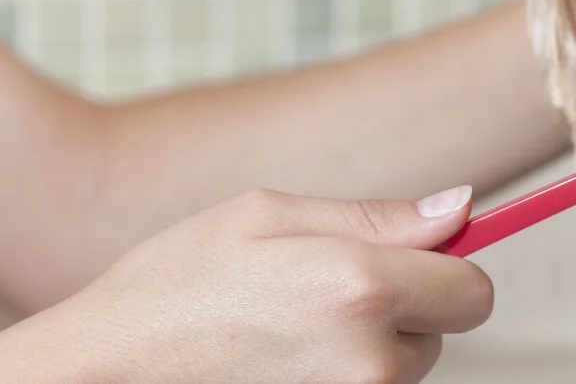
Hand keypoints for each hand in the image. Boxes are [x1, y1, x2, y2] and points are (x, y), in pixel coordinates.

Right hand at [0, 186, 490, 383]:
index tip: (424, 260)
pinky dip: (342, 378)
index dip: (452, 271)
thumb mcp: (268, 216)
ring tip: (289, 330)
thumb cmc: (175, 284)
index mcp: (360, 286)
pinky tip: (281, 364)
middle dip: (405, 311)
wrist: (101, 374)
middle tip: (325, 294)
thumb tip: (461, 208)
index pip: (474, 292)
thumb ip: (378, 216)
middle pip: (442, 335)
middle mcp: (367, 360)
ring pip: (403, 371)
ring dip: (370, 350)